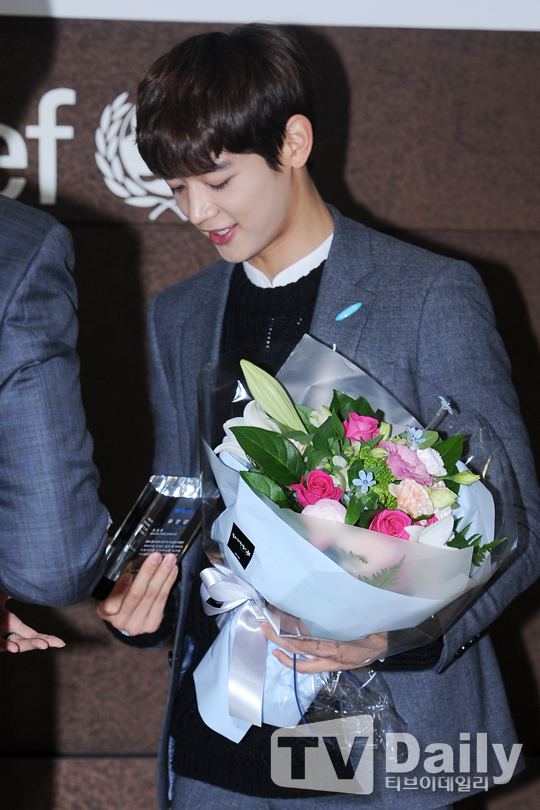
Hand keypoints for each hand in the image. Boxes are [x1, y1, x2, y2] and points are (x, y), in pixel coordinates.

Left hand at [0, 593, 64, 652]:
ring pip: (18, 645)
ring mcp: (2, 639)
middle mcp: (10, 635)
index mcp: (14, 626)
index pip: (35, 635)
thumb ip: (8, 593)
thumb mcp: (0, 600)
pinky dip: (7, 646)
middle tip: (60, 643)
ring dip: (31, 645)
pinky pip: (1, 645)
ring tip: (44, 645)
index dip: (48, 639)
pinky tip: (14, 648)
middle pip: (30, 641)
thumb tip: (19, 581)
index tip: (62, 643)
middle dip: (43, 642)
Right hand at [95, 552, 177, 634]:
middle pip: (137, 595)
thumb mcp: (107, 586)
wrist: (125, 618)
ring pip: (152, 596)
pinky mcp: (151, 625)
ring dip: (163, 575)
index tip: (128, 574)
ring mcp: (136, 624)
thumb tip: (113, 542)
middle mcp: (119, 620)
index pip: (111, 601)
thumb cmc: (115, 596)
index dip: (120, 588)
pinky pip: (162, 601)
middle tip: (156, 556)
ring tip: (169, 559)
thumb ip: (110, 568)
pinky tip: (172, 571)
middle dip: (148, 572)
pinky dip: (168, 584)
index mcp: (104, 610)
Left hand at [261, 622, 387, 672]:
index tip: (272, 621)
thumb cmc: (375, 625)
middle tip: (264, 627)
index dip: (286, 636)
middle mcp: (333, 658)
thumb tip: (319, 601)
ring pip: (304, 664)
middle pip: (300, 653)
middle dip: (279, 640)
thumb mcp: (358, 618)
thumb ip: (338, 615)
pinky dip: (298, 661)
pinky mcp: (336, 664)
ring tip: (273, 644)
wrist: (392, 640)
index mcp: (337, 647)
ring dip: (286, 655)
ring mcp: (334, 663)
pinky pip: (313, 666)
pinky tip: (287, 654)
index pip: (305, 644)